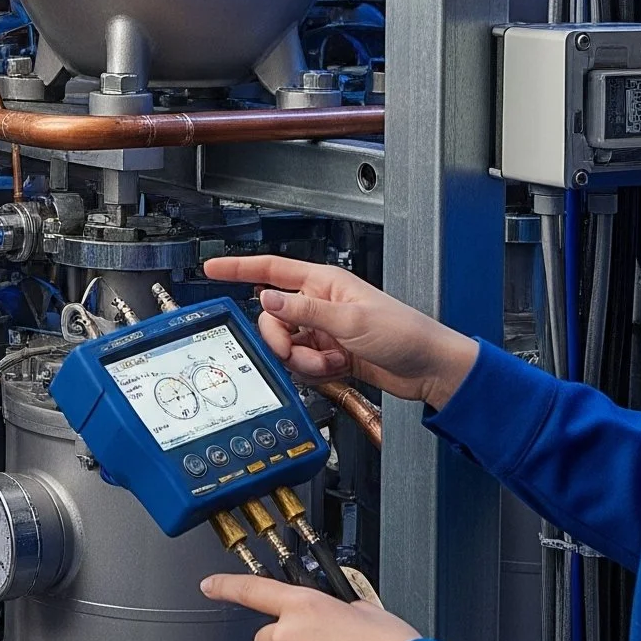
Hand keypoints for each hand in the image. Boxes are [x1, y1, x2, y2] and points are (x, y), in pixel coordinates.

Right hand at [202, 255, 478, 408]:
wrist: (428, 368)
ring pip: (286, 347)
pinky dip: (315, 372)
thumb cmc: (403, 332)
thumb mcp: (349, 320)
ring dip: (303, 361)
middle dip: (281, 341)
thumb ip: (304, 312)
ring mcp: (323, 331)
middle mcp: (319, 304)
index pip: (272, 270)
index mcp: (323, 283)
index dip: (239, 268)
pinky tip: (337, 369)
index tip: (212, 269)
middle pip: (273, 319)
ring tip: (331, 362)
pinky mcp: (329, 354)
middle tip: (298, 351)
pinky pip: (303, 364)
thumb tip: (267, 300)